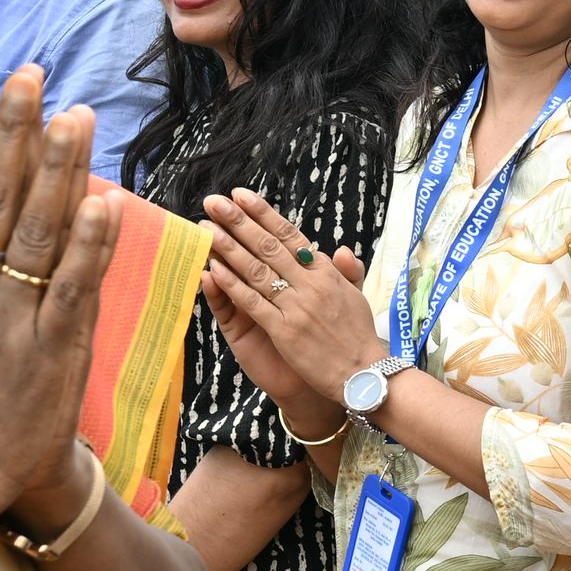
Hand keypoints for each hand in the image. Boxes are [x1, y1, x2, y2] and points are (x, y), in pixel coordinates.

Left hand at [200, 190, 381, 421]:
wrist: (364, 374)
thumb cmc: (358, 337)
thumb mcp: (357, 297)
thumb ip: (347, 271)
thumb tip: (340, 249)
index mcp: (326, 273)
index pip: (290, 235)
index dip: (264, 214)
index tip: (241, 196)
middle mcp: (310, 284)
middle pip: (268, 246)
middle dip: (238, 221)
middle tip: (213, 202)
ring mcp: (296, 307)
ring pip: (256, 270)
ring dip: (228, 247)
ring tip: (206, 229)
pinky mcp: (284, 331)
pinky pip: (253, 302)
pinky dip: (233, 285)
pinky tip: (215, 269)